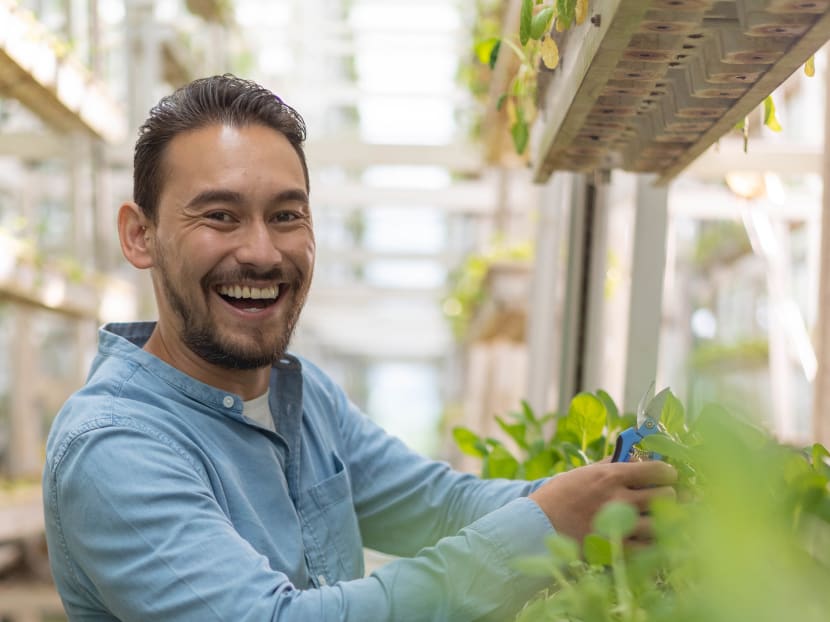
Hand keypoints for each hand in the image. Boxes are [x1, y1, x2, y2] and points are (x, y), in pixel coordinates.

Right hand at [529, 460, 676, 543]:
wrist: (537, 526)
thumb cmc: (558, 496)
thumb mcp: (583, 473)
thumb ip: (610, 465)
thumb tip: (633, 458)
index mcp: (611, 476)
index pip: (657, 470)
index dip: (669, 473)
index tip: (668, 477)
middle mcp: (619, 498)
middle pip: (666, 495)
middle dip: (669, 496)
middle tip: (663, 498)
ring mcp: (620, 525)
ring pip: (663, 522)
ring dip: (664, 520)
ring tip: (658, 519)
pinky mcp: (617, 549)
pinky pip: (651, 547)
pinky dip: (654, 543)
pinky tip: (648, 538)